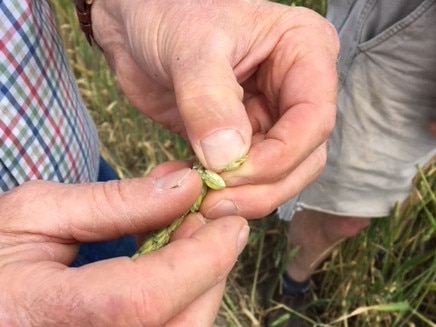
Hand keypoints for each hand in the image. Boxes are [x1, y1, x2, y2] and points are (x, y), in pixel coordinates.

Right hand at [0, 162, 248, 325]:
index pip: (143, 299)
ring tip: (191, 238)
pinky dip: (185, 299)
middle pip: (178, 325)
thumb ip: (116, 201)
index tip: (231, 221)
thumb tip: (186, 186)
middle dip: (210, 270)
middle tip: (213, 223)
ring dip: (202, 283)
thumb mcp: (40, 211)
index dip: (200, 258)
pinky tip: (174, 266)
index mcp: (44, 316)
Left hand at [92, 0, 338, 217]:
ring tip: (199, 198)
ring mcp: (268, 116)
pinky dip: (218, 190)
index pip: (314, 118)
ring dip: (241, 195)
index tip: (234, 173)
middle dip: (263, 186)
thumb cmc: (170, 12)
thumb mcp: (191, 48)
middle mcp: (294, 89)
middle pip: (303, 157)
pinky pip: (242, 176)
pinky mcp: (240, 137)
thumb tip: (229, 158)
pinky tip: (188, 187)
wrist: (137, 22)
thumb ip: (210, 101)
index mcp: (304, 51)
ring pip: (276, 175)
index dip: (280, 156)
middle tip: (217, 202)